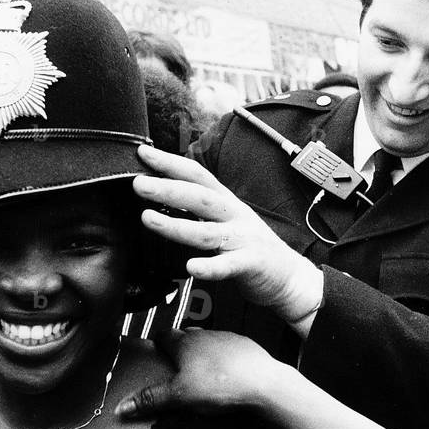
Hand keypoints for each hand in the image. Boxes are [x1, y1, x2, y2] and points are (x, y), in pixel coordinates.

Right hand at [114, 328, 284, 419]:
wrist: (264, 383)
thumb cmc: (223, 384)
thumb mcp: (179, 396)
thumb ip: (151, 399)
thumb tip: (124, 405)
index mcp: (184, 342)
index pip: (162, 335)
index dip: (156, 345)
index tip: (154, 353)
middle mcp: (204, 335)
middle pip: (184, 338)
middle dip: (178, 351)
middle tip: (175, 371)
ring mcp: (226, 339)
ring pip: (207, 343)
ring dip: (201, 356)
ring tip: (200, 378)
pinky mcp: (245, 348)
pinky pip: (228, 352)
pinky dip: (223, 362)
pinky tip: (226, 380)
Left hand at [132, 145, 323, 324]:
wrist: (289, 276)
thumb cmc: (249, 246)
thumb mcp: (226, 218)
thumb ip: (199, 206)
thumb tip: (163, 191)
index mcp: (226, 202)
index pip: (197, 175)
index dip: (170, 162)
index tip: (143, 153)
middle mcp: (234, 215)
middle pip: (200, 197)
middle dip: (168, 188)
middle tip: (139, 184)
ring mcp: (243, 239)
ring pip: (207, 231)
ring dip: (176, 225)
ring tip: (149, 219)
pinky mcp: (251, 263)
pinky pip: (228, 266)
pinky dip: (210, 267)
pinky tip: (192, 267)